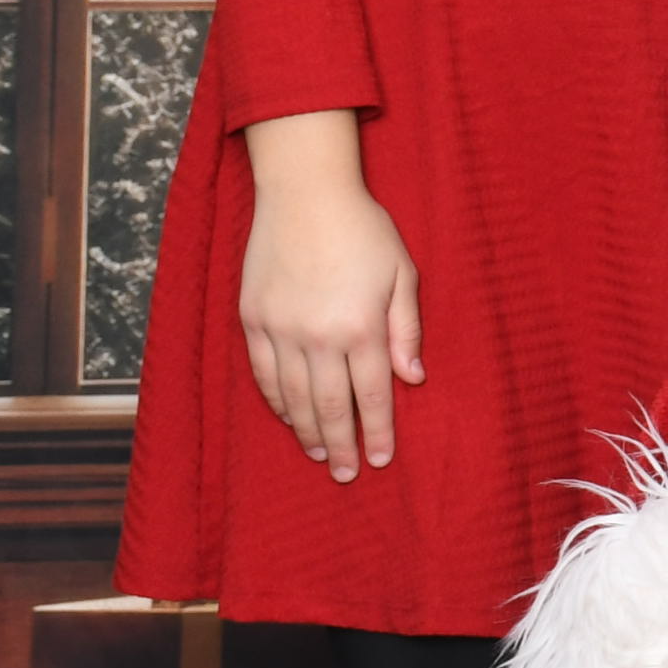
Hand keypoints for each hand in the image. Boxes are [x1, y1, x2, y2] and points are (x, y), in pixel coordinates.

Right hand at [236, 112, 420, 478]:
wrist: (305, 193)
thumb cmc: (363, 229)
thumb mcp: (402, 273)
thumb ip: (406, 329)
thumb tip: (413, 378)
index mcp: (361, 326)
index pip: (373, 394)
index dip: (377, 431)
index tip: (381, 459)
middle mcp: (318, 336)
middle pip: (330, 406)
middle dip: (342, 445)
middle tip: (348, 474)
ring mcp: (280, 329)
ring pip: (293, 397)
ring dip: (307, 432)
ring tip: (321, 455)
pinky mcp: (253, 319)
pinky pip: (264, 374)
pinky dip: (276, 402)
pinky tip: (289, 418)